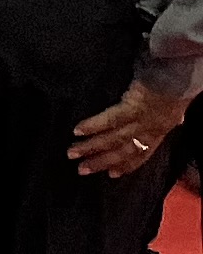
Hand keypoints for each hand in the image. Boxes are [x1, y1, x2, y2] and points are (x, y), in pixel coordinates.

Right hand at [68, 79, 192, 177]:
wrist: (181, 78)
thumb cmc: (178, 90)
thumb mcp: (177, 109)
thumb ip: (171, 117)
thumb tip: (175, 119)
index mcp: (159, 132)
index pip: (141, 155)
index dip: (126, 166)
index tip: (111, 175)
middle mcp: (149, 132)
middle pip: (123, 151)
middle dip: (101, 161)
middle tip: (82, 170)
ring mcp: (140, 122)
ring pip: (114, 139)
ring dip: (92, 148)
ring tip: (72, 153)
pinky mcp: (132, 107)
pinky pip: (110, 119)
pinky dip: (93, 126)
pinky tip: (77, 130)